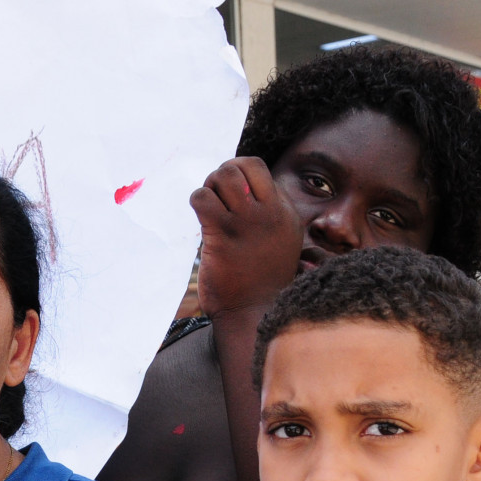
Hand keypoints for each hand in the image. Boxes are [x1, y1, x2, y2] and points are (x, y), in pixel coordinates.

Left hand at [190, 157, 303, 318]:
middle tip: (214, 199)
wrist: (254, 314)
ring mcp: (247, 222)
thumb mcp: (280, 242)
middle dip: (219, 176)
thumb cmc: (261, 282)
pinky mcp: (223, 235)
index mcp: (283, 212)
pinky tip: (202, 221)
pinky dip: (197, 202)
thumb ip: (268, 216)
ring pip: (222, 176)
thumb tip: (242, 193)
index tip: (227, 192)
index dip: (235, 172)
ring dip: (208, 187)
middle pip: (239, 166)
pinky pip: (202, 199)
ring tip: (208, 209)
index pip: (257, 168)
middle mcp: (269, 213)